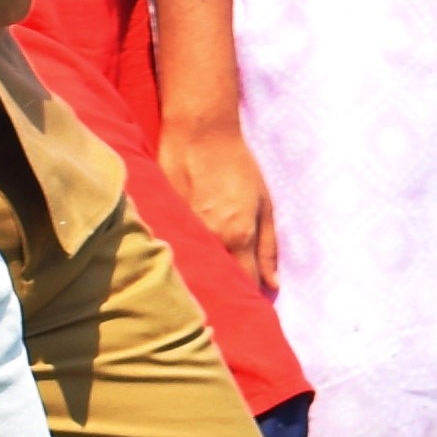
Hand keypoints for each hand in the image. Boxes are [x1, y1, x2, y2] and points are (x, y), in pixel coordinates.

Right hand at [172, 116, 277, 290]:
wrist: (199, 135)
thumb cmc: (238, 166)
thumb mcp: (265, 204)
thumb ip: (269, 247)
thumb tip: (273, 285)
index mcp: (237, 236)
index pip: (243, 282)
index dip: (247, 296)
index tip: (250, 302)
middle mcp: (209, 238)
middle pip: (215, 281)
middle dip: (222, 291)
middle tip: (227, 295)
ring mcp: (182, 231)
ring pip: (192, 268)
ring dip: (200, 275)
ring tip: (205, 279)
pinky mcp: (162, 221)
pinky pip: (174, 250)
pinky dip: (180, 257)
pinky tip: (183, 258)